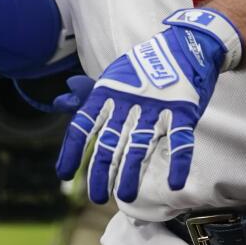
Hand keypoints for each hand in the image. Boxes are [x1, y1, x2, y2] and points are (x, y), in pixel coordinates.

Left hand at [55, 8, 241, 203]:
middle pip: (110, 141)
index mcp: (107, 93)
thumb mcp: (113, 78)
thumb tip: (60, 100)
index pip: (83, 125)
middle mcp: (127, 101)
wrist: (185, 46)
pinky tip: (175, 184)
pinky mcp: (182, 110)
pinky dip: (179, 162)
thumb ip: (89, 95)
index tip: (63, 174)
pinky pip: (180, 140)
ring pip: (140, 145)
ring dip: (131, 172)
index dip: (72, 150)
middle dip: (101, 171)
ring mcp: (156, 106)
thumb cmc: (144, 67)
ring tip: (125, 196)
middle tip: (96, 197)